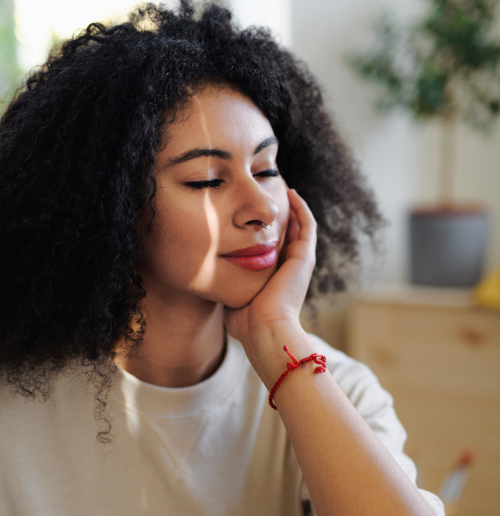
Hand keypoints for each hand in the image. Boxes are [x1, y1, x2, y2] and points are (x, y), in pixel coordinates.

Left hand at [224, 189, 316, 368]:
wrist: (264, 330)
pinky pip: (307, 226)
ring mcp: (299, 262)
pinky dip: (301, 209)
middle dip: (277, 213)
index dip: (262, 228)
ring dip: (291, 206)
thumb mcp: (232, 295)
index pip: (271, 245)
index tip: (249, 212)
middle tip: (266, 192)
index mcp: (274, 275)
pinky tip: (290, 193)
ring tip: (280, 185)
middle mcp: (289, 267)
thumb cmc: (245, 321)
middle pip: (286, 232)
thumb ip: (226, 282)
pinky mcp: (305, 258)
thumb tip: (209, 272)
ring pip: (299, 226)